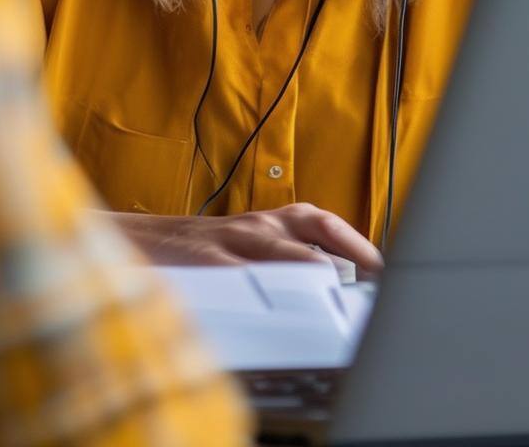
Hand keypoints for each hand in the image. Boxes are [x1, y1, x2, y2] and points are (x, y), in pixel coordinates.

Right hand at [107, 203, 383, 274]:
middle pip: (319, 232)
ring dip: (319, 271)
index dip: (362, 247)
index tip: (391, 273)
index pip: (328, 226)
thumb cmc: (204, 251)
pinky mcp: (206, 261)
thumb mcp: (249, 248)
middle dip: (354, 257)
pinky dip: (266, 288)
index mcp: (273, 221)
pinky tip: (284, 306)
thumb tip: (336, 287)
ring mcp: (233, 240)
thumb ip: (286, 261)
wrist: (138, 241)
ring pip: (286, 252)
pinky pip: (241, 275)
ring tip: (346, 291)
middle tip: (382, 282)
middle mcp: (260, 225)